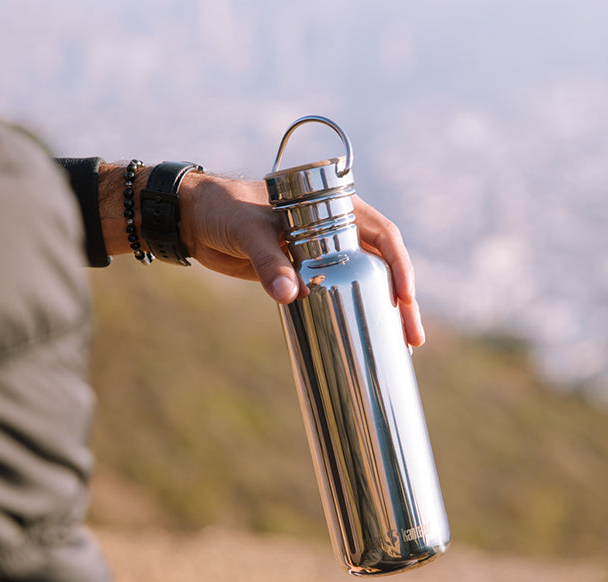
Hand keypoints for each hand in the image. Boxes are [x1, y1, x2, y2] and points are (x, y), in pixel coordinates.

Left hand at [179, 173, 425, 346]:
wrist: (194, 220)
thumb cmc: (223, 209)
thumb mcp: (248, 230)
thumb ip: (268, 260)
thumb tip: (290, 296)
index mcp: (334, 207)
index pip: (381, 234)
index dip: (399, 265)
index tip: (405, 297)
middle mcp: (336, 230)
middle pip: (382, 266)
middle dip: (402, 302)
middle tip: (412, 339)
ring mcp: (322, 255)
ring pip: (364, 284)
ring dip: (384, 314)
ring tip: (401, 348)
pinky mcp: (304, 275)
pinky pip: (336, 296)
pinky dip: (352, 315)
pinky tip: (366, 339)